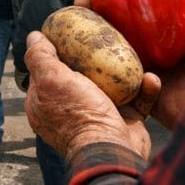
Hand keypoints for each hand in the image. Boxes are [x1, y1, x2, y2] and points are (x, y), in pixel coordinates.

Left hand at [24, 31, 159, 159]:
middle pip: (81, 75)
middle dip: (94, 59)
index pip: (47, 71)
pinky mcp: (123, 122)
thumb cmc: (79, 114)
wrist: (112, 150)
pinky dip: (144, 89)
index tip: (71, 35)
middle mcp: (70, 110)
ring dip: (124, 71)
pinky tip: (150, 77)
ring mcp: (97, 116)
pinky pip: (136, 100)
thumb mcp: (52, 79)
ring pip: (111, 86)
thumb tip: (34, 37)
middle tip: (105, 39)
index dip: (56, 53)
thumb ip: (40, 57)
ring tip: (131, 53)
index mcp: (45, 103)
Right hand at [74, 0, 184, 128]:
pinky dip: (93, 57)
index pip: (147, 6)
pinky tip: (79, 40)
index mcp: (175, 34)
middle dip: (101, 9)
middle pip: (123, 24)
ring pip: (112, 45)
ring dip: (92, 28)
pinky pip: (112, 71)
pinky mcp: (137, 89)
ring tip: (78, 10)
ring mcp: (145, 69)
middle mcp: (157, 49)